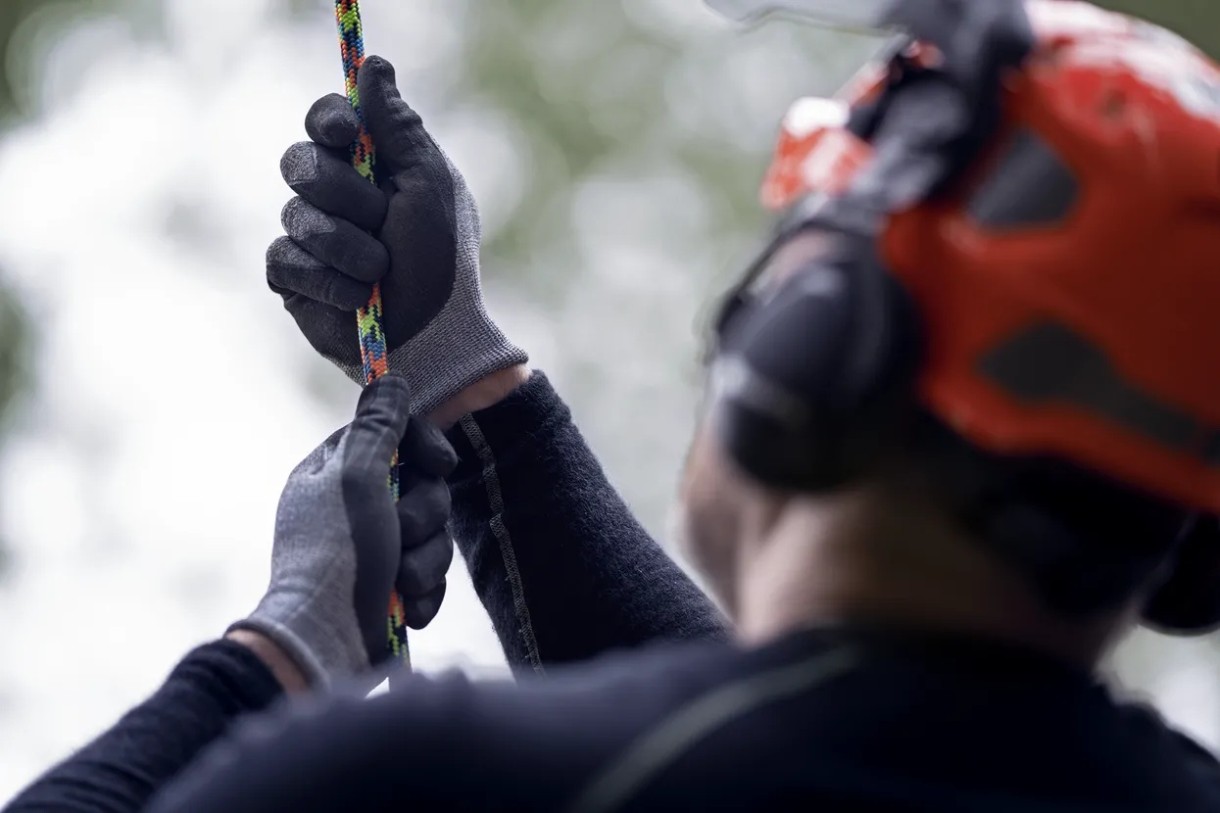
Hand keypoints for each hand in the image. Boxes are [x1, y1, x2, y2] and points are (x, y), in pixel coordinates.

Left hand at [230, 375, 457, 686]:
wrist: (326, 642)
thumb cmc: (338, 554)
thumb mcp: (357, 479)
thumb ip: (378, 427)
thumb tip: (390, 378)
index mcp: (335, 474)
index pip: (395, 436)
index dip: (423, 447)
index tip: (439, 463)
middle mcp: (353, 508)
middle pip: (424, 487)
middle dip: (423, 515)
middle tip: (401, 534)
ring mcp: (374, 551)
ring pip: (434, 535)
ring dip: (425, 560)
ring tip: (400, 582)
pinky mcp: (391, 589)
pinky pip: (431, 576)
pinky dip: (423, 592)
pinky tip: (404, 607)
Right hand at [266, 55, 526, 415]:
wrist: (434, 335)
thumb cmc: (443, 262)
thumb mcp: (430, 185)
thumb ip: (399, 127)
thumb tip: (373, 65)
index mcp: (370, 165)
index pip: (326, 120)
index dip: (327, 121)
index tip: (342, 134)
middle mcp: (335, 195)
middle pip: (300, 161)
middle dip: (344, 194)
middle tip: (382, 219)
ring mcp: (310, 236)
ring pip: (294, 214)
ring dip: (347, 245)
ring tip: (379, 271)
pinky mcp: (293, 279)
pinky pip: (284, 259)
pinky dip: (327, 279)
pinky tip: (358, 297)